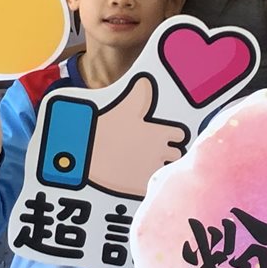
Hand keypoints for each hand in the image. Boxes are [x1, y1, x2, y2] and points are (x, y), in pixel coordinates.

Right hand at [85, 73, 188, 198]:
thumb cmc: (105, 128)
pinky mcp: (142, 184)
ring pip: (168, 170)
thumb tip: (146, 82)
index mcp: (159, 132)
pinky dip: (150, 182)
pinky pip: (155, 185)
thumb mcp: (124, 108)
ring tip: (146, 164)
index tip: (163, 136)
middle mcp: (160, 151)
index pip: (179, 135)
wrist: (87, 152)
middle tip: (153, 151)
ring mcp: (152, 169)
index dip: (172, 135)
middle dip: (168, 152)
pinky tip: (140, 176)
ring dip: (160, 167)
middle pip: (177, 154)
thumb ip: (139, 96)